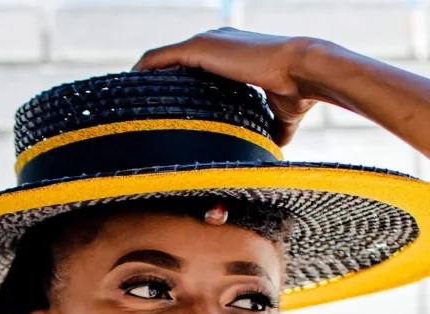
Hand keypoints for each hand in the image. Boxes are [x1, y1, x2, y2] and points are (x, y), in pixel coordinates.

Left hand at [132, 27, 321, 146]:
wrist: (304, 71)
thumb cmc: (297, 94)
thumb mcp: (279, 117)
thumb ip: (268, 130)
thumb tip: (269, 154)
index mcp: (231, 56)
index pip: (192, 68)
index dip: (176, 86)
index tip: (162, 109)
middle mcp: (215, 43)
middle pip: (172, 62)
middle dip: (154, 85)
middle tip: (135, 111)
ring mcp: (206, 43)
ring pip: (160, 59)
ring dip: (142, 79)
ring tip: (124, 103)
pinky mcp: (199, 48)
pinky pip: (157, 59)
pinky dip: (142, 71)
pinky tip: (129, 89)